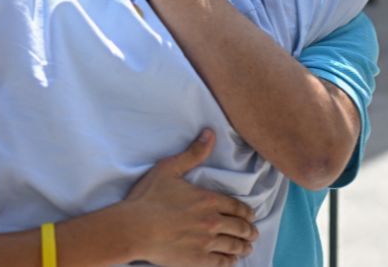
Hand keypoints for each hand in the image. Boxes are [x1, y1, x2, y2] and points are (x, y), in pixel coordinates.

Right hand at [122, 129, 257, 265]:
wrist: (134, 228)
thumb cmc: (148, 198)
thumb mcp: (169, 168)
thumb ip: (193, 153)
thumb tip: (210, 133)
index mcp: (208, 200)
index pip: (237, 207)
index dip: (247, 212)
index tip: (250, 215)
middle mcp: (212, 222)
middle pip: (240, 228)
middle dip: (249, 230)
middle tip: (253, 233)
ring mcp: (206, 243)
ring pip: (234, 246)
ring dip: (243, 246)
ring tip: (247, 247)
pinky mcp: (198, 260)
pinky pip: (221, 263)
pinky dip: (230, 262)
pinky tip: (231, 261)